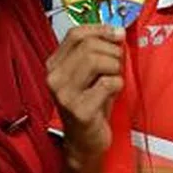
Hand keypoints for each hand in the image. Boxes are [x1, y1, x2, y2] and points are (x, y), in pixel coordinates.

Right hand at [46, 25, 124, 170]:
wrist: (85, 142)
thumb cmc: (90, 105)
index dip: (101, 30)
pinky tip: (113, 94)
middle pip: (89, 46)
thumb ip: (98, 51)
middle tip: (118, 65)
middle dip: (112, 52)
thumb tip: (117, 31)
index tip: (117, 33)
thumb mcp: (91, 74)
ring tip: (114, 79)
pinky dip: (118, 85)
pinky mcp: (79, 110)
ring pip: (97, 61)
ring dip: (115, 67)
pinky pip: (108, 83)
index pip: (76, 34)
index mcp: (54, 65)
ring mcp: (64, 94)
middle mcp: (54, 78)